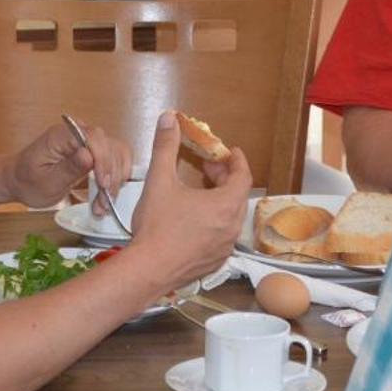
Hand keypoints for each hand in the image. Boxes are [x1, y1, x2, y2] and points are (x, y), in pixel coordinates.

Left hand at [2, 118, 132, 211]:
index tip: (103, 185)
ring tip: (102, 205)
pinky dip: (115, 178)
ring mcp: (87, 140)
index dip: (103, 161)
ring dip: (115, 181)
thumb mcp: (45, 182)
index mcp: (62, 134)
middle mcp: (78, 132)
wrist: (20, 180)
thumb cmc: (27, 181)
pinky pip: (115, 159)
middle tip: (103, 204)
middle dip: (110, 177)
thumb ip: (67, 169)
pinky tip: (106, 196)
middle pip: (109, 146)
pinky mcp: (94, 151)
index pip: (93, 138)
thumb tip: (88, 155)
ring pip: (116, 153)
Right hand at [127, 110, 250, 291]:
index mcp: (225, 204)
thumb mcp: (159, 180)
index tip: (231, 152)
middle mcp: (231, 227)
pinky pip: (222, 236)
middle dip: (225, 178)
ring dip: (220, 200)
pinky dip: (215, 221)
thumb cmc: (157, 226)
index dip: (238, 161)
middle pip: (237, 195)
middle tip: (208, 168)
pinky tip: (195, 219)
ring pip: (230, 217)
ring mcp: (224, 247)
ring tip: (199, 193)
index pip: (243, 176)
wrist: (148, 270)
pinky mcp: (214, 262)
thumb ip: (166, 147)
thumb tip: (169, 120)